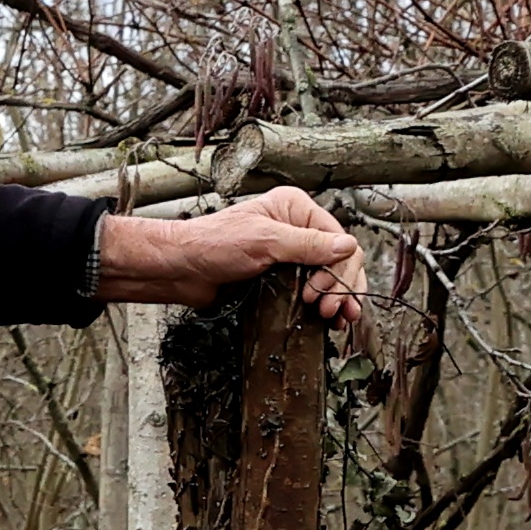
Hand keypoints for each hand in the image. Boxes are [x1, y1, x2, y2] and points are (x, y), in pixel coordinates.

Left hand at [95, 189, 368, 350]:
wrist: (183, 270)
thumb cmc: (214, 246)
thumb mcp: (263, 241)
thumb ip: (307, 245)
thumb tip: (347, 246)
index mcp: (295, 209)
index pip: (338, 238)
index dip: (340, 268)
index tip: (325, 293)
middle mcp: (296, 229)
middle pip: (339, 259)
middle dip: (340, 286)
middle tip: (330, 310)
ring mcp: (291, 254)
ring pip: (330, 277)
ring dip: (338, 298)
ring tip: (336, 319)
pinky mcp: (282, 277)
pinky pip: (313, 290)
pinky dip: (325, 304)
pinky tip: (330, 320)